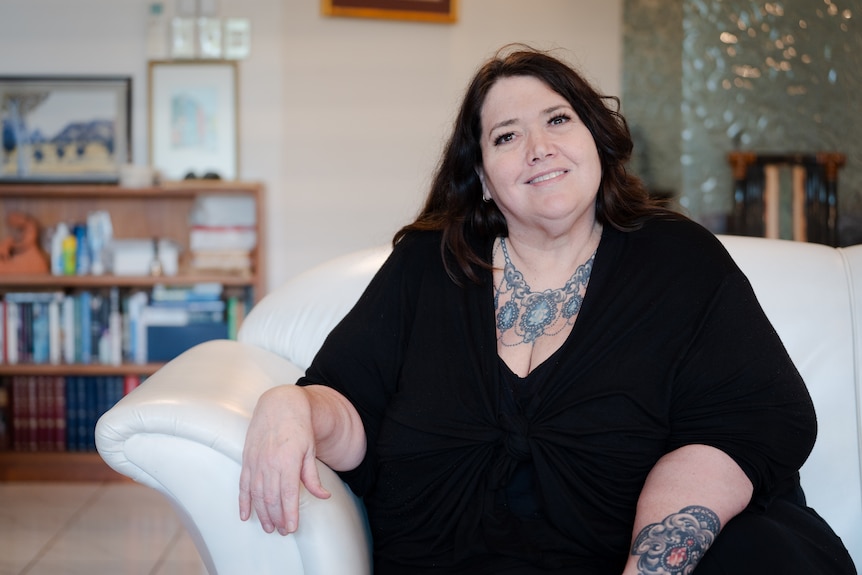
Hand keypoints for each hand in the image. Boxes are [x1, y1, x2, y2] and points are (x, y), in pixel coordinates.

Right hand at [238, 384, 330, 534]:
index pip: (287, 495)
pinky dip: (243, 502)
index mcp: (287, 461)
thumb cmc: (298, 426)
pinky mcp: (247, 460)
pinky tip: (245, 515)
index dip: (289, 514)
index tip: (292, 528)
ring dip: (262, 514)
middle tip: (283, 531)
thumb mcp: (310, 450)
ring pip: (256, 495)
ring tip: (269, 527)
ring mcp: (256, 462)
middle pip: (271, 499)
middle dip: (277, 518)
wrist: (279, 405)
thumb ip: (312, 476)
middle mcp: (269, 464)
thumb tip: (323, 495)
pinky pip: (243, 485)